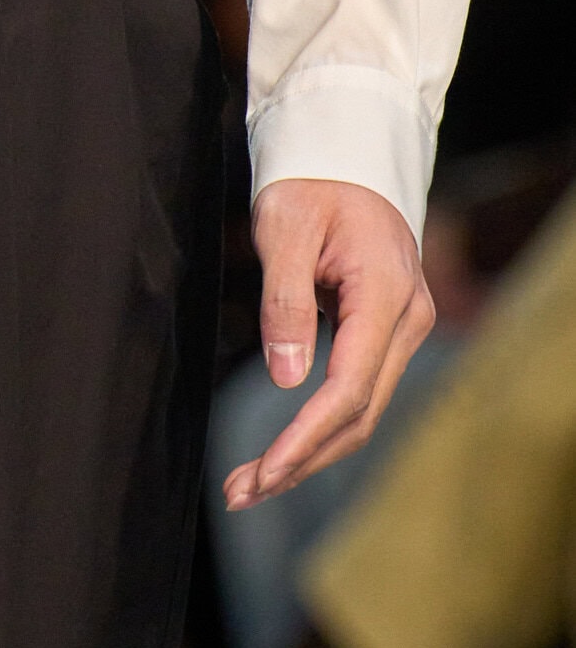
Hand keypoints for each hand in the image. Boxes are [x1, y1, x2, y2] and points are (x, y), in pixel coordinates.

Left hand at [224, 178, 433, 511]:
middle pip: (360, 414)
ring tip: (250, 485)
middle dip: (301, 461)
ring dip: (309, 453)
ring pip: (362, 412)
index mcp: (388, 295)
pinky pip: (357, 392)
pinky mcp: (385, 333)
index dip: (305, 437)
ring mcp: (402, 329)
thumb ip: (286, 301)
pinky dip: (319, 426)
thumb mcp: (286, 228)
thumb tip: (286, 379)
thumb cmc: (311, 182)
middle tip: (240, 494)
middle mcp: (408, 321)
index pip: (350, 388)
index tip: (263, 473)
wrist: (345, 153)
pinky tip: (281, 450)